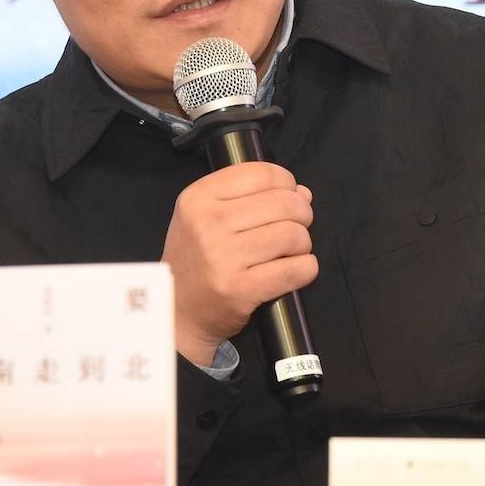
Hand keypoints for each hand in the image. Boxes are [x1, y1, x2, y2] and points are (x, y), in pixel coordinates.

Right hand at [161, 162, 316, 365]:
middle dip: (302, 214)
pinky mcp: (240, 289)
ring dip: (303, 243)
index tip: (288, 196)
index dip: (286, 183)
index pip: (261, 173)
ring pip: (293, 235)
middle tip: (295, 227)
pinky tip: (296, 269)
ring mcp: (223, 257)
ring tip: (292, 251)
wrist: (177, 312)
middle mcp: (207, 224)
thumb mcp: (206, 218)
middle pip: (284, 203)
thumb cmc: (196, 262)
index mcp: (197, 198)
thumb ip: (252, 198)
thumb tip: (303, 193)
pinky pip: (295, 269)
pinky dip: (307, 268)